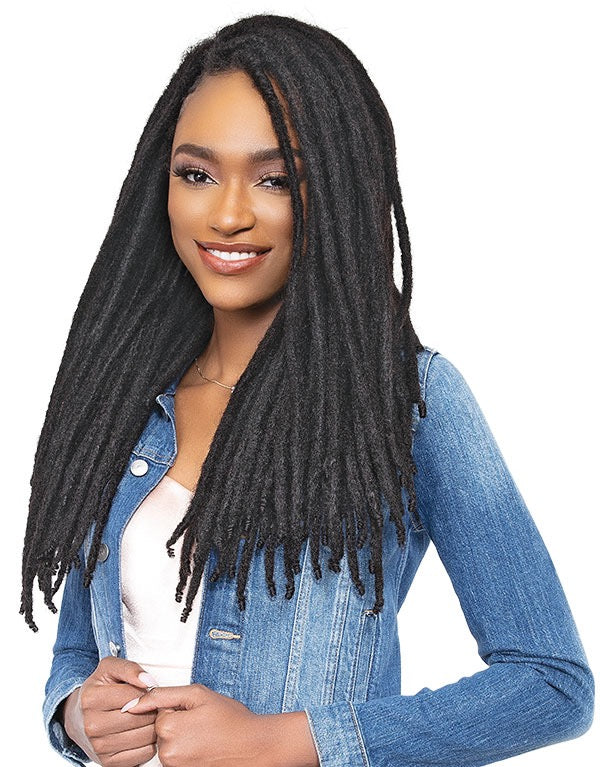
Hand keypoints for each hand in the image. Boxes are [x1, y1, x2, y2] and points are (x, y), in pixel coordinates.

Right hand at [61, 656, 157, 765]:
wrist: (77, 718)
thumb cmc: (99, 689)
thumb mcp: (109, 668)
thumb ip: (130, 668)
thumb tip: (149, 682)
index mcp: (90, 698)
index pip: (133, 695)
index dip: (147, 692)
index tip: (147, 691)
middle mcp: (91, 725)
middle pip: (139, 718)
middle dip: (152, 709)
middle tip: (152, 705)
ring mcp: (98, 747)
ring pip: (144, 737)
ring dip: (153, 726)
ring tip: (150, 718)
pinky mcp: (107, 762)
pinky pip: (142, 754)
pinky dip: (150, 744)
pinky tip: (144, 733)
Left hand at [123, 683, 301, 766]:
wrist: (254, 746)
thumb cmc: (232, 720)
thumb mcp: (198, 694)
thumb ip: (163, 694)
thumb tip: (135, 702)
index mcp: (168, 729)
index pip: (160, 711)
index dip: (180, 708)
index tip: (198, 711)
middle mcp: (166, 754)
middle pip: (163, 729)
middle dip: (181, 723)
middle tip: (205, 723)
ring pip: (171, 743)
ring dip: (185, 737)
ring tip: (208, 735)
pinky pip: (179, 757)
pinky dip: (190, 750)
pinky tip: (206, 747)